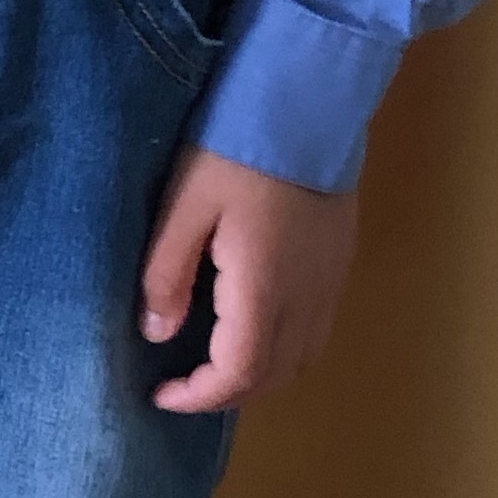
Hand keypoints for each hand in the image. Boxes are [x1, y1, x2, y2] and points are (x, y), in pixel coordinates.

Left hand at [138, 146, 357, 414]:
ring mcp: (330, 282)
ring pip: (302, 359)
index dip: (200, 397)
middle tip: (183, 386)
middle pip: (275, 377)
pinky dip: (284, 350)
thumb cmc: (236, 148)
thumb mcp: (183, 206)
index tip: (161, 395)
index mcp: (263, 290)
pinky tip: (253, 328)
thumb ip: (167, 274)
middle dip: (227, 395)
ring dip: (259, 376)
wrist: (307, 100)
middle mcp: (306, 298)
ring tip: (216, 365)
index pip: (239, 374)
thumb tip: (157, 334)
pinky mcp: (340, 263)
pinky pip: (317, 331)